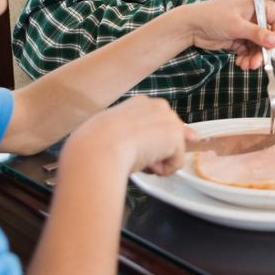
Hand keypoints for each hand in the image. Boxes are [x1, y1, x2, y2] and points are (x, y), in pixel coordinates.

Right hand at [64, 96, 189, 176]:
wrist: (99, 147)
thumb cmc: (98, 142)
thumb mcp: (116, 132)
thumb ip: (137, 132)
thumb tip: (176, 139)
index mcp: (141, 103)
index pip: (156, 124)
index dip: (148, 141)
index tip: (134, 148)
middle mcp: (159, 106)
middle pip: (168, 136)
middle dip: (154, 150)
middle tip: (132, 154)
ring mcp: (170, 120)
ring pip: (171, 151)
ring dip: (156, 161)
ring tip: (135, 158)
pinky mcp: (176, 136)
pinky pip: (175, 164)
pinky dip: (161, 171)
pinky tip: (144, 164)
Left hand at [186, 0, 274, 69]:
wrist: (190, 27)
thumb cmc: (211, 17)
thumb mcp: (237, 25)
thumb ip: (257, 34)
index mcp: (255, 6)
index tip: (274, 44)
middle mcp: (252, 17)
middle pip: (267, 36)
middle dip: (263, 50)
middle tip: (258, 62)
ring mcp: (245, 29)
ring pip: (258, 46)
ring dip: (254, 57)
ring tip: (247, 66)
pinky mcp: (238, 39)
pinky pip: (248, 51)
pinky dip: (247, 58)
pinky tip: (241, 64)